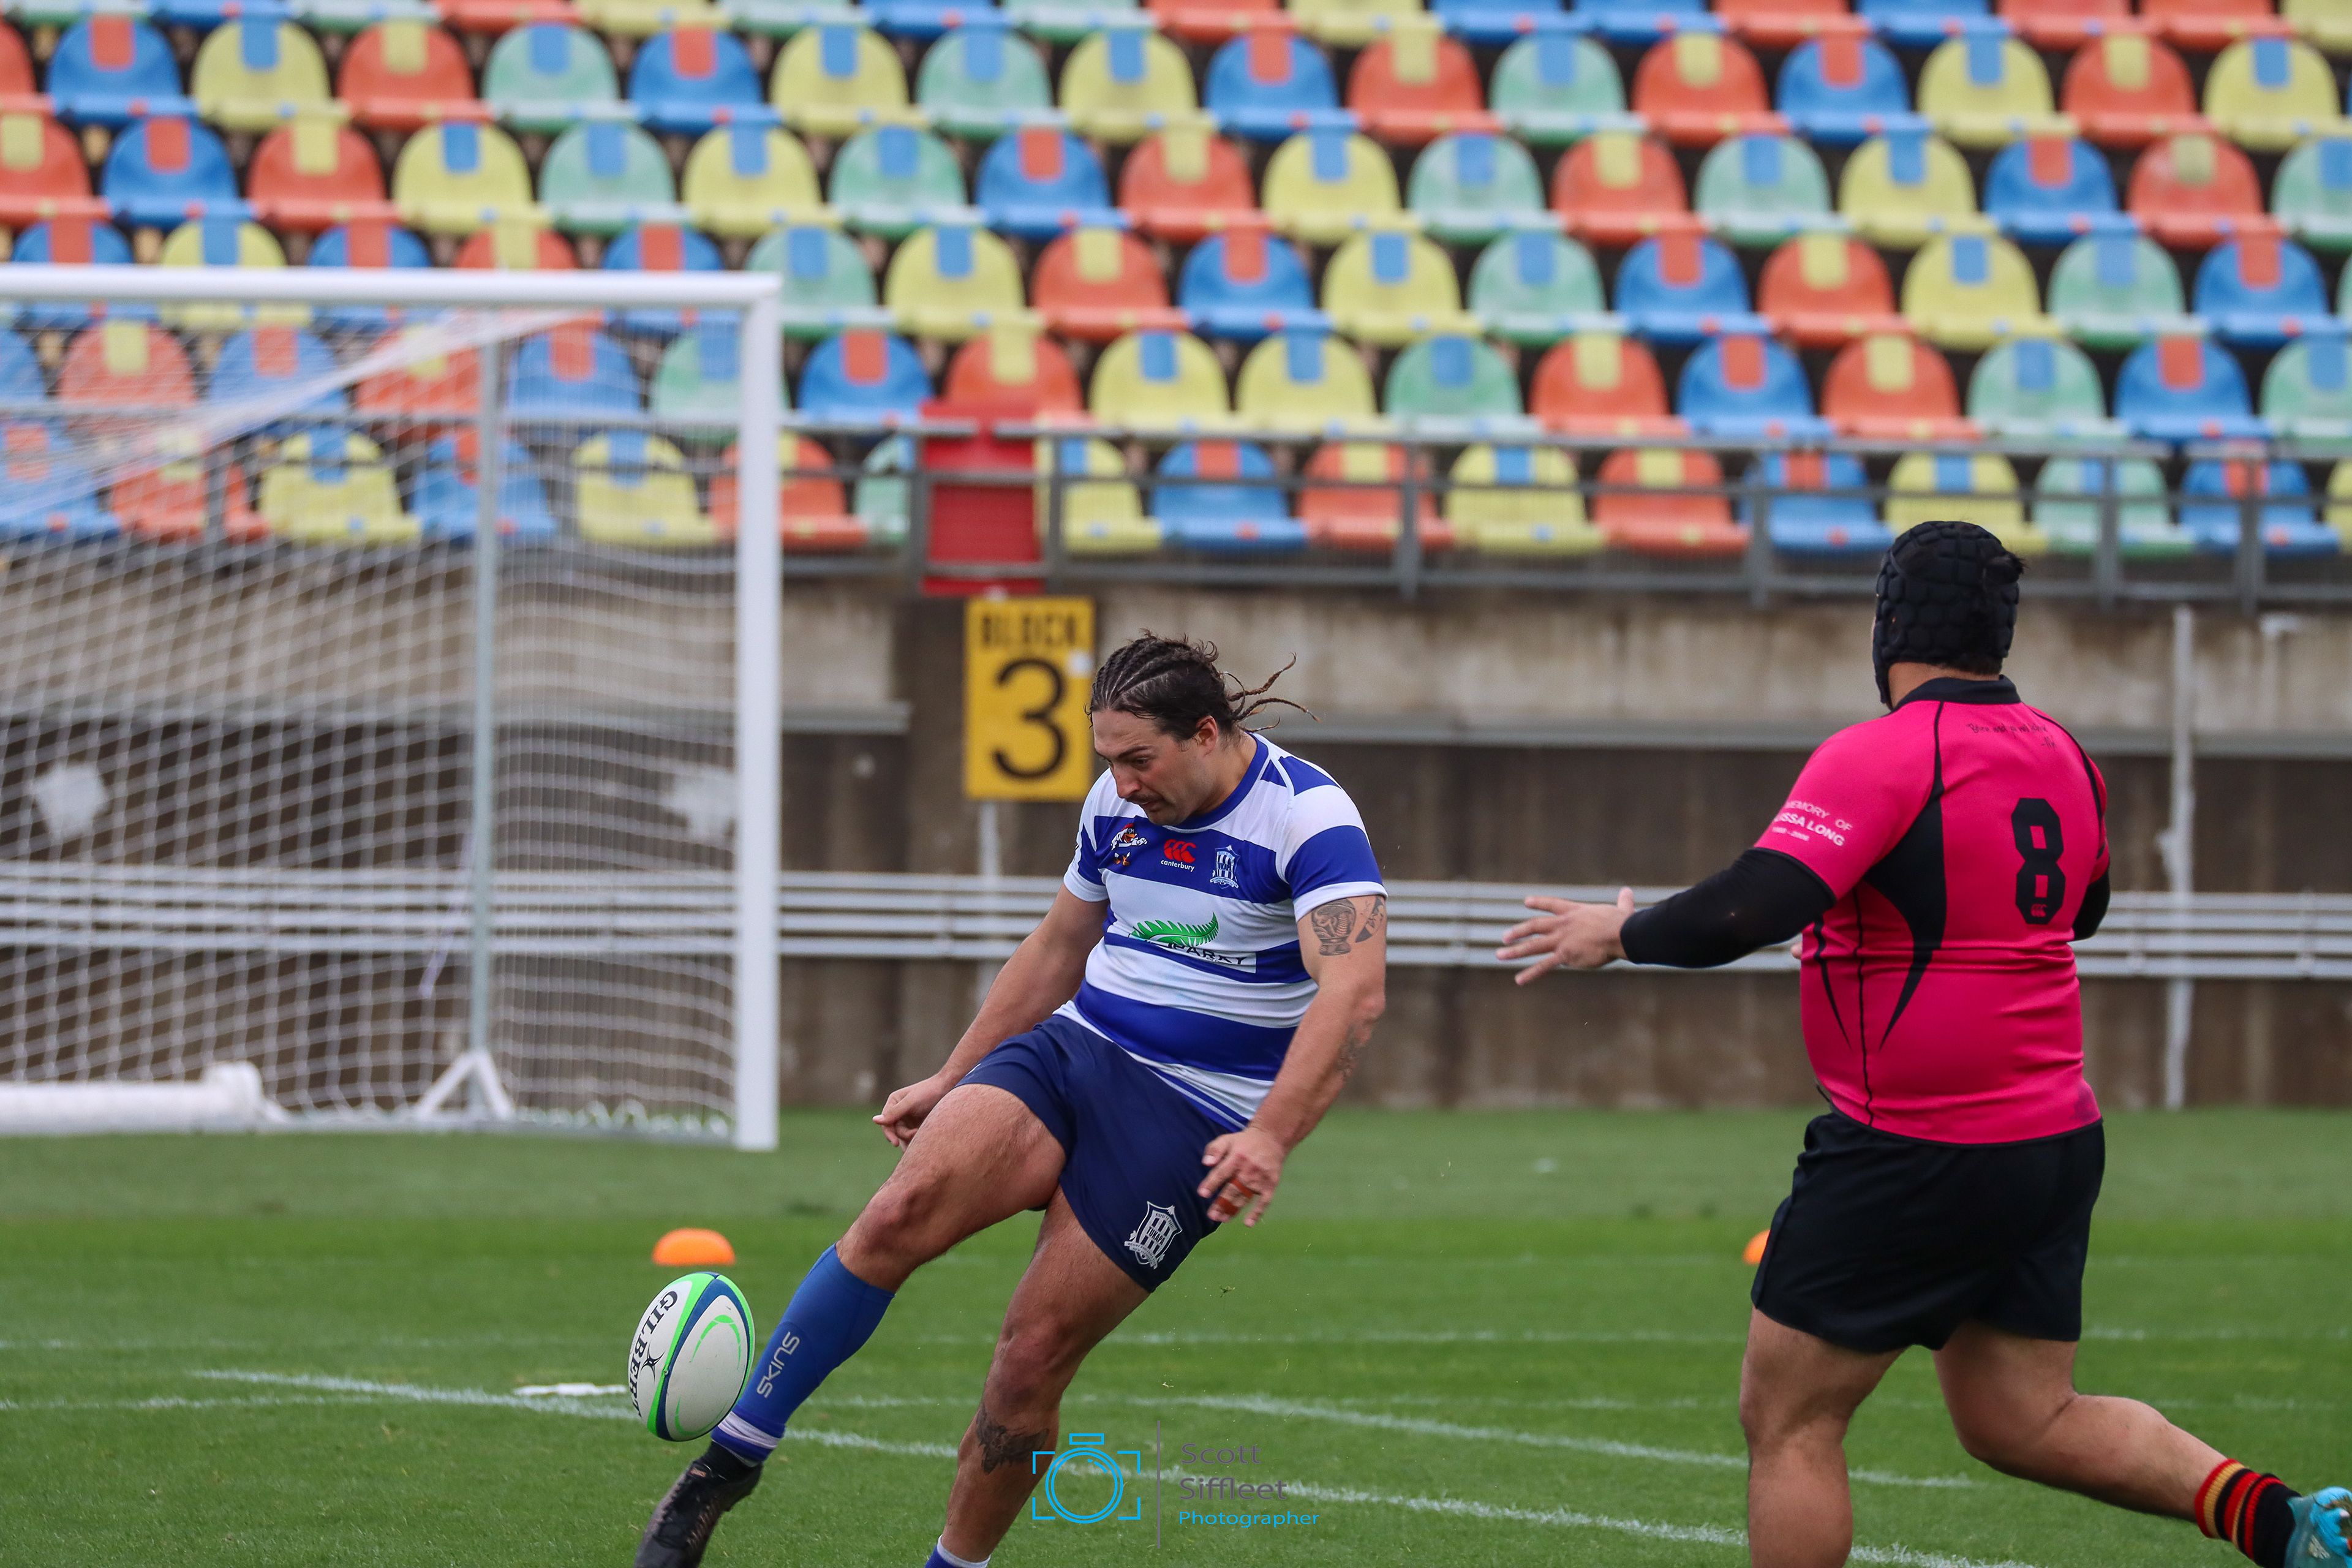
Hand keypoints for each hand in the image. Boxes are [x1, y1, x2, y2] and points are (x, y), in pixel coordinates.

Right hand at [872, 1073, 952, 1148]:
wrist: (948, 1088)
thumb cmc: (928, 1092)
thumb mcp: (911, 1102)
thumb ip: (894, 1112)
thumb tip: (874, 1120)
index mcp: (893, 1102)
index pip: (886, 1122)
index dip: (889, 1133)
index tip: (895, 1143)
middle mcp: (898, 1111)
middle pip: (895, 1130)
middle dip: (904, 1135)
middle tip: (916, 1134)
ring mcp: (908, 1118)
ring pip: (904, 1134)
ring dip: (910, 1138)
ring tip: (921, 1136)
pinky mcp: (917, 1123)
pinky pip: (912, 1135)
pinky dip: (915, 1140)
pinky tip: (920, 1146)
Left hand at [1197, 1124, 1286, 1226]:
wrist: (1271, 1138)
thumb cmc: (1244, 1142)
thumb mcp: (1227, 1139)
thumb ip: (1214, 1150)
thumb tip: (1205, 1163)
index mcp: (1236, 1158)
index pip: (1221, 1173)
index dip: (1211, 1184)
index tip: (1202, 1194)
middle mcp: (1248, 1169)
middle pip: (1232, 1189)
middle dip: (1221, 1203)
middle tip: (1212, 1215)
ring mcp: (1260, 1179)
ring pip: (1244, 1197)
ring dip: (1233, 1210)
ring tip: (1223, 1219)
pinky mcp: (1270, 1185)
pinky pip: (1264, 1202)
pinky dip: (1257, 1213)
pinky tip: (1248, 1223)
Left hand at [1496, 887, 1636, 983]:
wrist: (1620, 934)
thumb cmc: (1623, 922)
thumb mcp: (1621, 909)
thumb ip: (1623, 902)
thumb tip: (1628, 892)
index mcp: (1575, 911)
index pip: (1552, 905)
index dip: (1539, 903)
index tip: (1526, 902)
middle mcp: (1563, 924)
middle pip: (1535, 926)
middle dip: (1519, 932)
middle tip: (1505, 937)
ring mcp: (1562, 940)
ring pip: (1533, 946)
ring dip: (1515, 951)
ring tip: (1500, 955)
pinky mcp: (1564, 955)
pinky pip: (1544, 966)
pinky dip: (1531, 973)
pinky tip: (1519, 980)